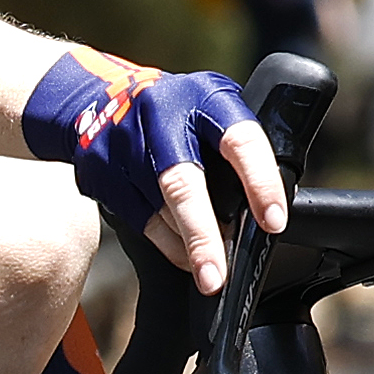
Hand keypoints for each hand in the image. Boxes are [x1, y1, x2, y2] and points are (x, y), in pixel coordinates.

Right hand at [24, 52, 287, 296]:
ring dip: (189, 246)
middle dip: (202, 236)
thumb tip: (263, 210)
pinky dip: (167, 244)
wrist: (100, 97)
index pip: (240, 141)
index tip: (273, 222)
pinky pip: (140, 221)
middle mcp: (161, 117)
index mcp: (204, 98)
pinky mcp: (101, 171)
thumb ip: (237, 149)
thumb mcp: (215, 108)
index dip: (260, 183)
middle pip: (182, 184)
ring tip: (209, 267)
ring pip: (160, 211)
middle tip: (217, 276)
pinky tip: (183, 254)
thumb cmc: (178, 111)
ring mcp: (125, 145)